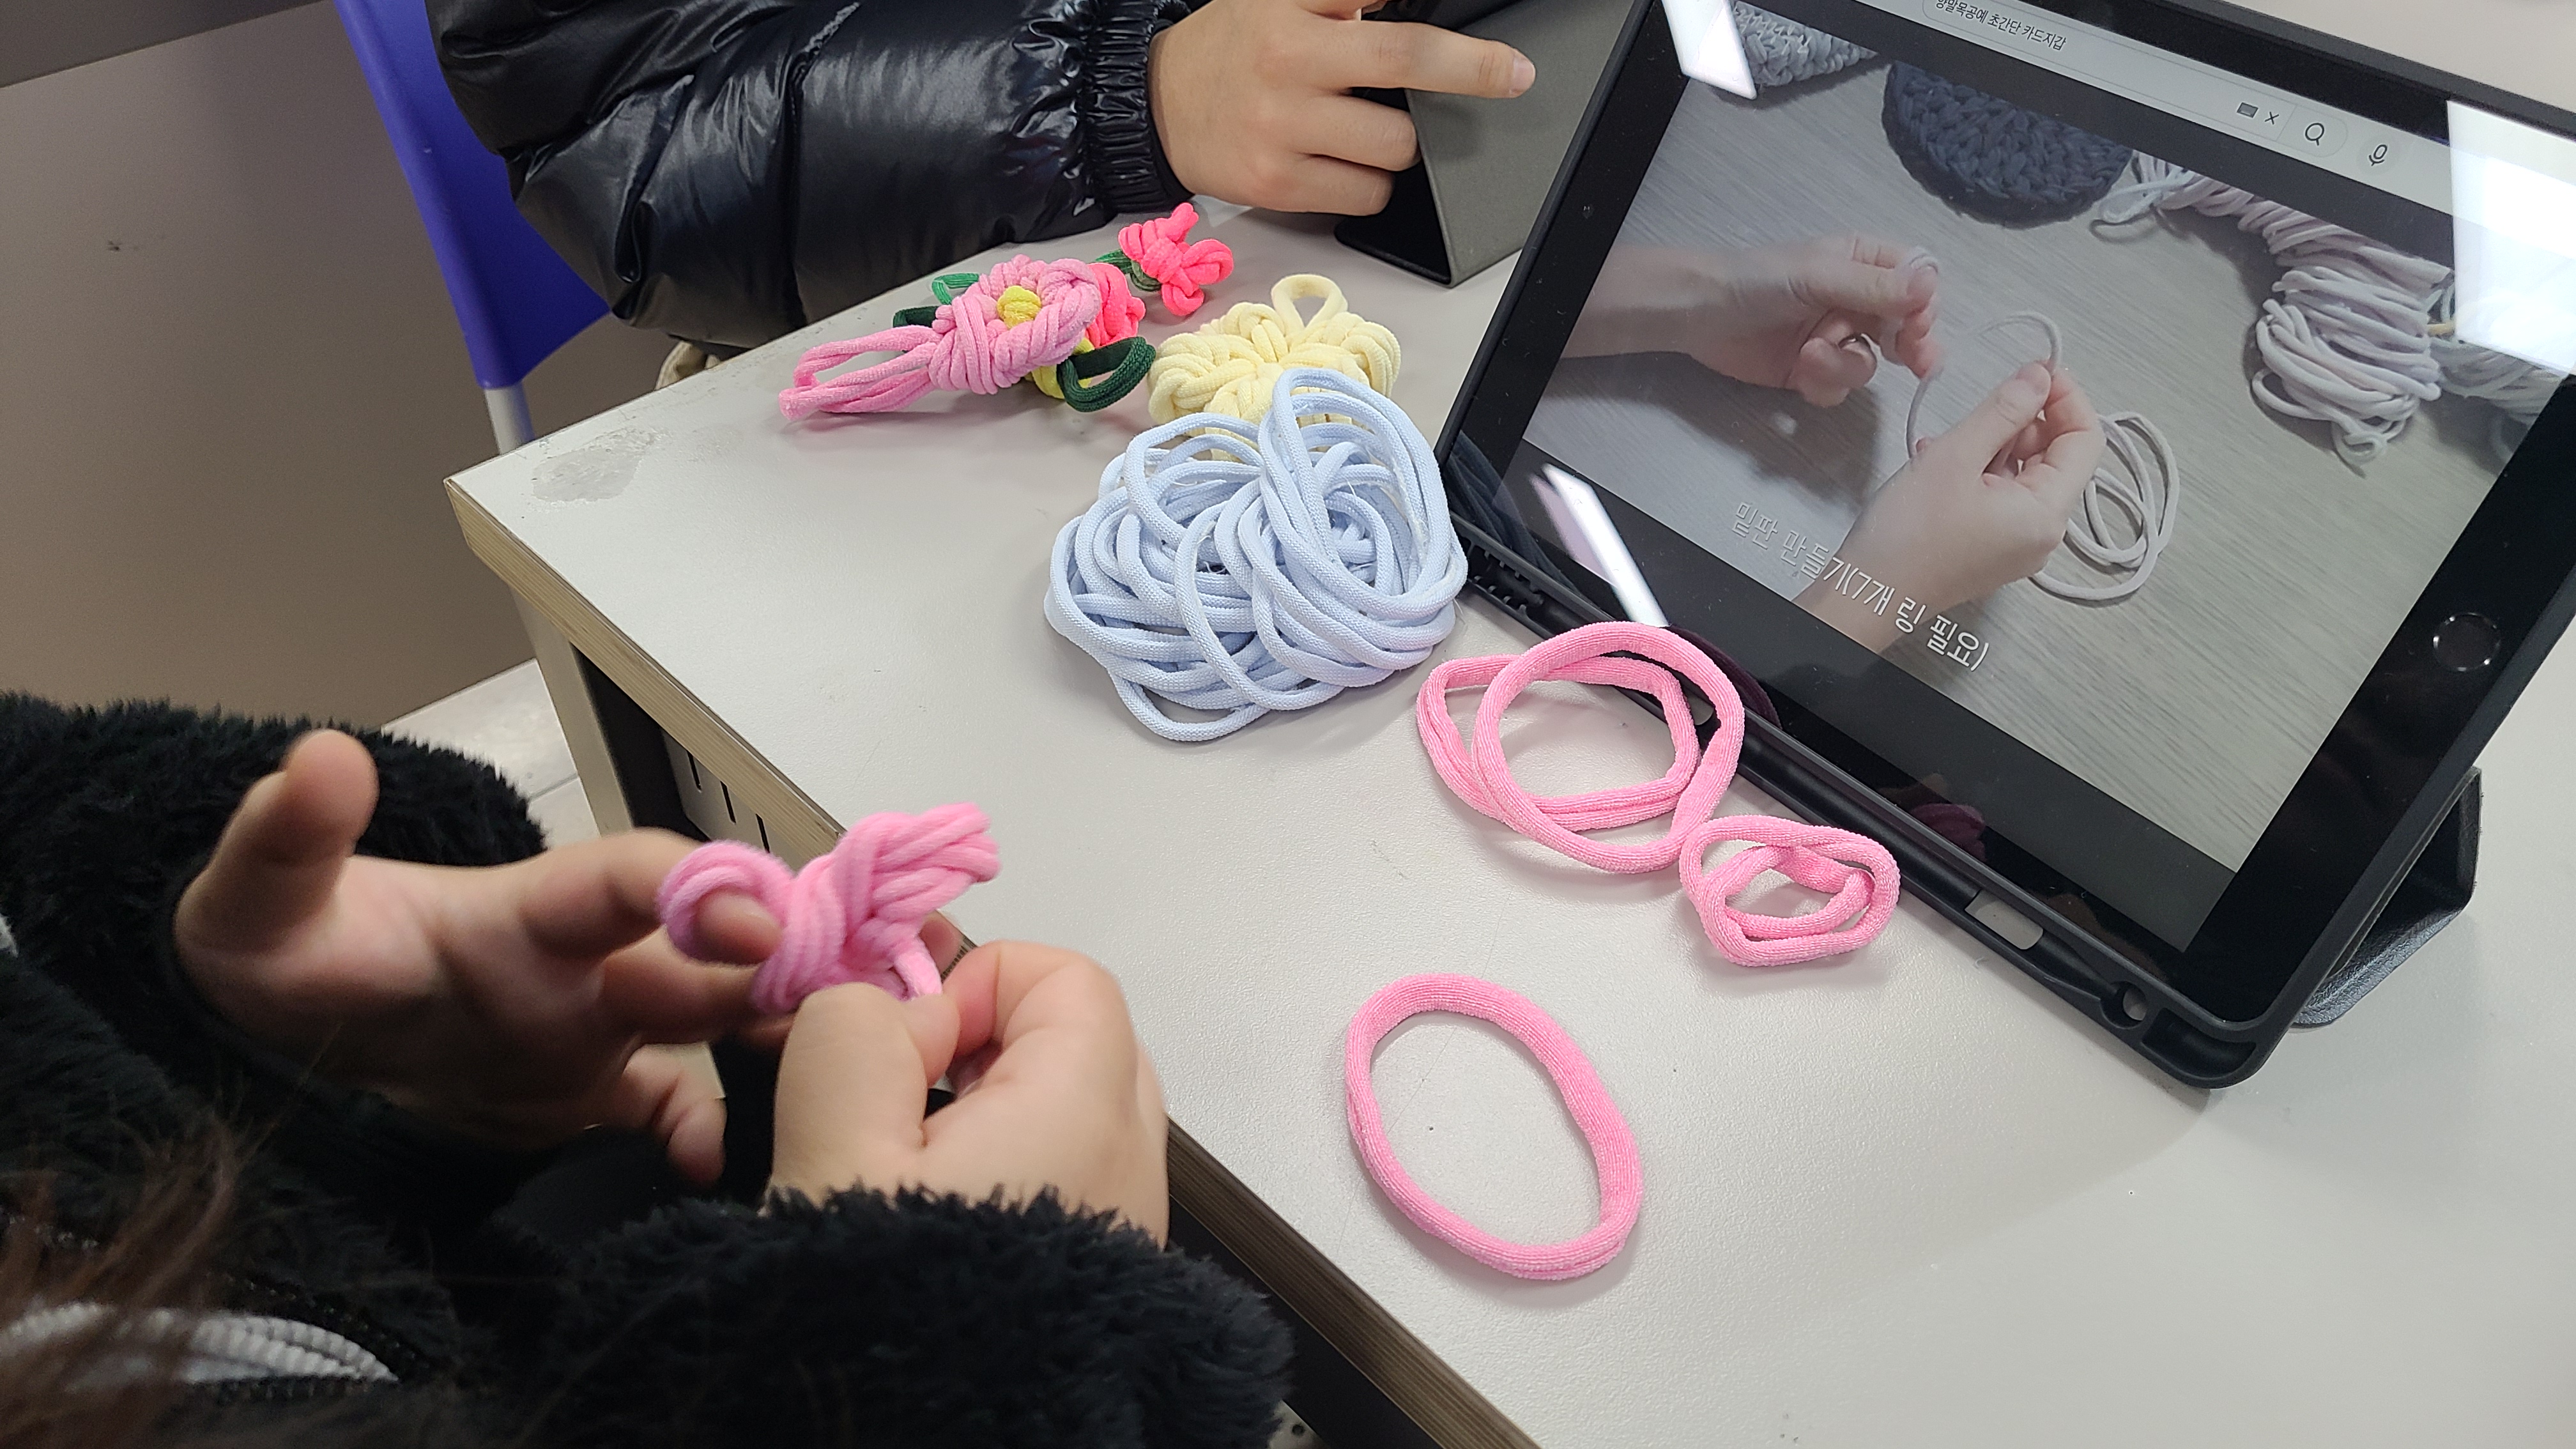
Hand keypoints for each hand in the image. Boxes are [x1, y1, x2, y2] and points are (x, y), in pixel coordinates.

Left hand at [175, 730, 784, 1181]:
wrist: (273, 1032)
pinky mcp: (584, 1095)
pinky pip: (669, 1107)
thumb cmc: (282, 949)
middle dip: (776, 964)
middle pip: (704, 951)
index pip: (638, 877)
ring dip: (768, 1033)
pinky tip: (712, 1163)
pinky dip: (704, 1131)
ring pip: (711, 1019)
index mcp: (532, 905)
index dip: (703, 890)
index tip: (762, 922)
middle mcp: (587, 959)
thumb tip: (321, 759)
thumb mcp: (257, 897)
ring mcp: (594, 1027)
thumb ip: (288, 835)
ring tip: (823, 1073)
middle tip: (839, 1003)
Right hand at [769, 942, 1167, 1239]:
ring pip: (1072, 1115)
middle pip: (1076, 1040)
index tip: (906, 1047)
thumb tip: (893, 1014)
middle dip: (986, 1046)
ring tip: (912, 1170)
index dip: (974, 985)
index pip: (1066, 975)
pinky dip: (1014, 1173)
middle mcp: (1132, 1166)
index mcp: (1084, 1115)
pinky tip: (943, 1220)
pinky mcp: (1107, 1278)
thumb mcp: (829, 1148)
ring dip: (996, 1116)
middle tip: (903, 1100)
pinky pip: (1073, 1181)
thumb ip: (852, 1032)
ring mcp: (1130, 1226)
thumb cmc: (879, 1312)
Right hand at [1149, 0, 1534, 214]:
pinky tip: (1346, 160)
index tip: (1511, 66)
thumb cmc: (1236, 44)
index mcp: (1294, 15)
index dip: (1459, 53)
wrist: (1159, 102)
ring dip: (1403, 145)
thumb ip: (1348, 1)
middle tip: (1501, 79)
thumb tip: (1416, 11)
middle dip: (1463, 80)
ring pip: (1392, 151)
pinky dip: (1373, 182)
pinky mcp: (1275, 186)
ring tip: (1372, 127)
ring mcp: (1280, 132)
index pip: (1392, 29)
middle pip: (1404, 78)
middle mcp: (1287, 68)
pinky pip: (1363, 196)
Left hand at [1564, 237, 1943, 404]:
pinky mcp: (1812, 371)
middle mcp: (1855, 300)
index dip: (1923, 306)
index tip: (1919, 326)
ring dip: (1845, 365)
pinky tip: (1800, 374)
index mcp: (1863, 262)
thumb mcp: (1818, 276)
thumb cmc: (1757, 280)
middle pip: (1905, 328)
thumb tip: (1931, 286)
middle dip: (1912, 348)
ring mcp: (1835, 338)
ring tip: (1810, 356)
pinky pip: (1839, 387)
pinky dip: (1824, 385)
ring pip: (1870, 363)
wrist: (1698, 315)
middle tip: (1920, 365)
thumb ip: (1873, 286)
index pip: (1916, 283)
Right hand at [1801, 362, 2103, 649]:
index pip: (2085, 439)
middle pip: (2057, 458)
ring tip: (1950, 439)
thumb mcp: (1955, 456)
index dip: (2066, 397)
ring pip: (2026, 476)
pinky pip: (2004, 498)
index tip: (2036, 369)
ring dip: (1997, 445)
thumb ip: (2003, 410)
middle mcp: (2044, 534)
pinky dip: (1983, 471)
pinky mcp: (1993, 551)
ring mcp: (2019, 546)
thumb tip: (2039, 375)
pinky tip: (1943, 462)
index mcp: (2047, 513)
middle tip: (1984, 403)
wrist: (1867, 597)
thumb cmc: (1907, 534)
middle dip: (2026, 421)